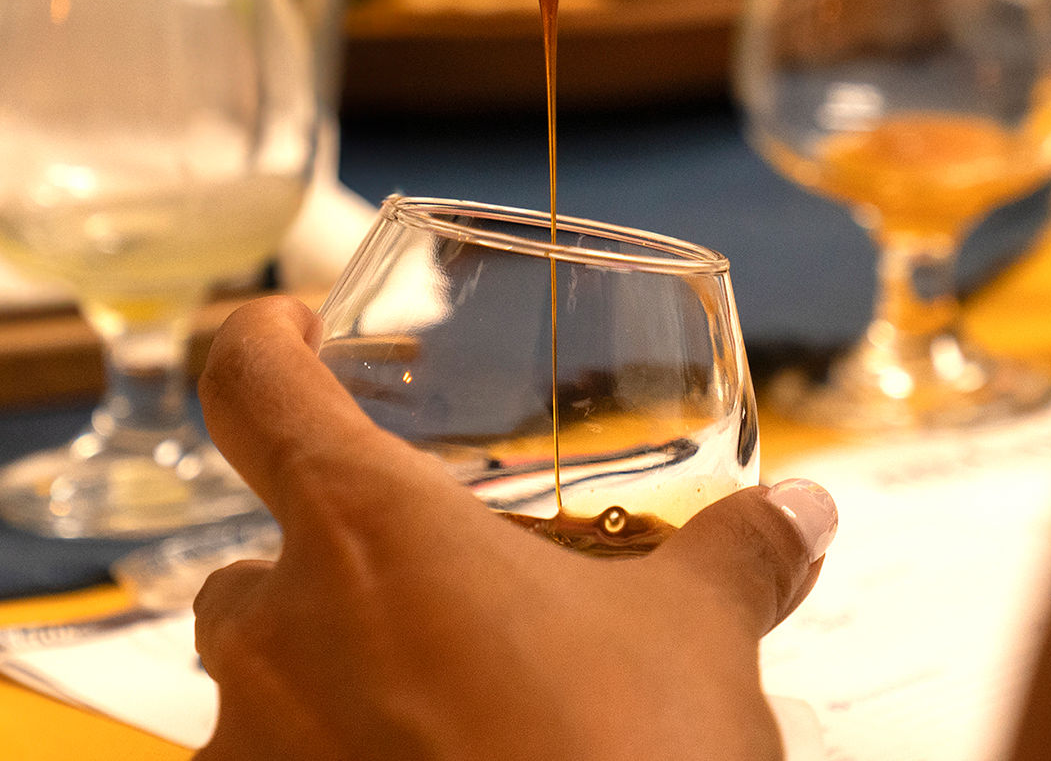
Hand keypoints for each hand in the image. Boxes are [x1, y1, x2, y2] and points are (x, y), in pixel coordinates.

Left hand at [190, 296, 837, 759]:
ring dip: (342, 688)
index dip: (265, 341)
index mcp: (366, 531)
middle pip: (261, 562)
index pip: (253, 385)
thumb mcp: (698, 643)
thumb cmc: (619, 760)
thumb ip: (735, 556)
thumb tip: (801, 512)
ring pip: (266, 690)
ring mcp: (249, 752)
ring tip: (454, 716)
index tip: (293, 332)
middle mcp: (275, 635)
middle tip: (441, 601)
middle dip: (339, 578)